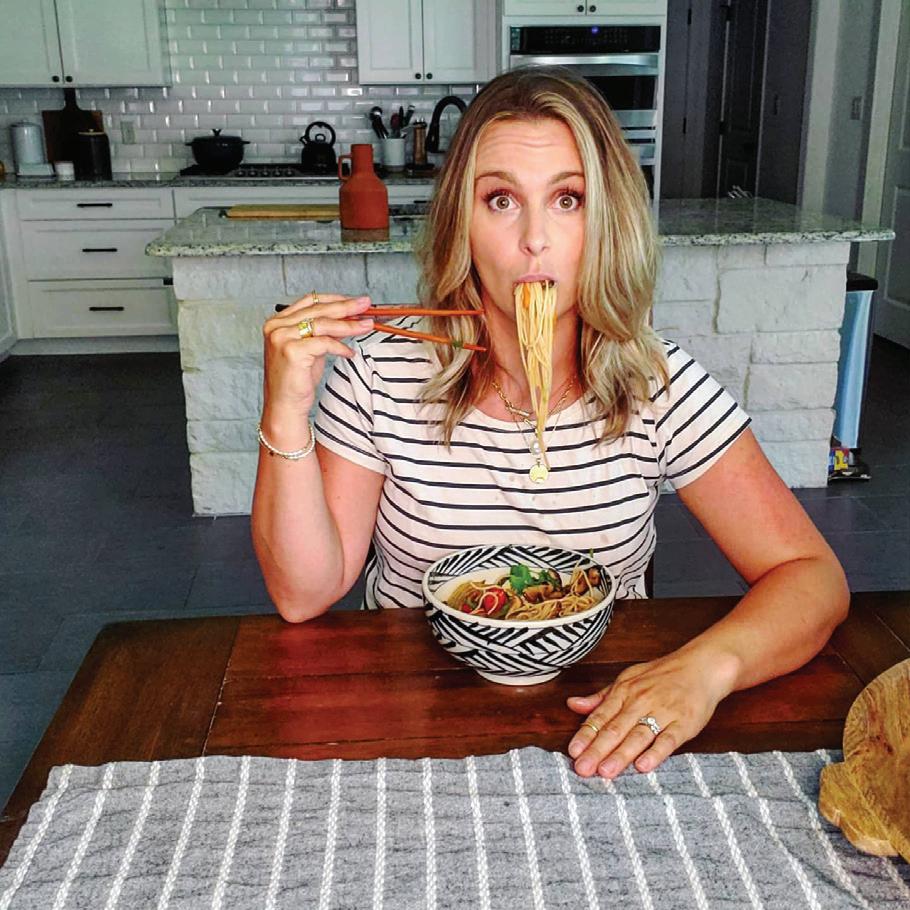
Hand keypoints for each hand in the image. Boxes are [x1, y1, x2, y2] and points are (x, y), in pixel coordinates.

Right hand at [260, 292, 372, 441]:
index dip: (335, 299)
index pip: (310, 301)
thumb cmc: (296, 380)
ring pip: (323, 324)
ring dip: (349, 324)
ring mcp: (282, 338)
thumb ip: (326, 332)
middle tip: (366, 304)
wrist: (284, 406)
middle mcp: (277, 327)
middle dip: (346, 307)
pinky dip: (340, 347)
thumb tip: (350, 317)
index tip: (355, 301)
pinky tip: (350, 353)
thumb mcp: (313, 349)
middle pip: (318, 310)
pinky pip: (324, 343)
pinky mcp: (292, 351)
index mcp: (278, 322)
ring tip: (367, 324)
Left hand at [565, 647, 738, 778]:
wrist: (702, 666)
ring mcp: (663, 712)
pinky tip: (643, 767)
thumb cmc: (662, 675)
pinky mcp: (685, 723)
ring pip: (639, 736)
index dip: (586, 734)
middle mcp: (641, 701)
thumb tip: (573, 704)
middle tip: (582, 769)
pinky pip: (669, 739)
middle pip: (616, 728)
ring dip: (621, 755)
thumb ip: (602, 697)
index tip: (573, 752)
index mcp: (624, 691)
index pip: (601, 716)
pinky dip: (656, 753)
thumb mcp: (628, 679)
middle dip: (598, 750)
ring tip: (606, 772)